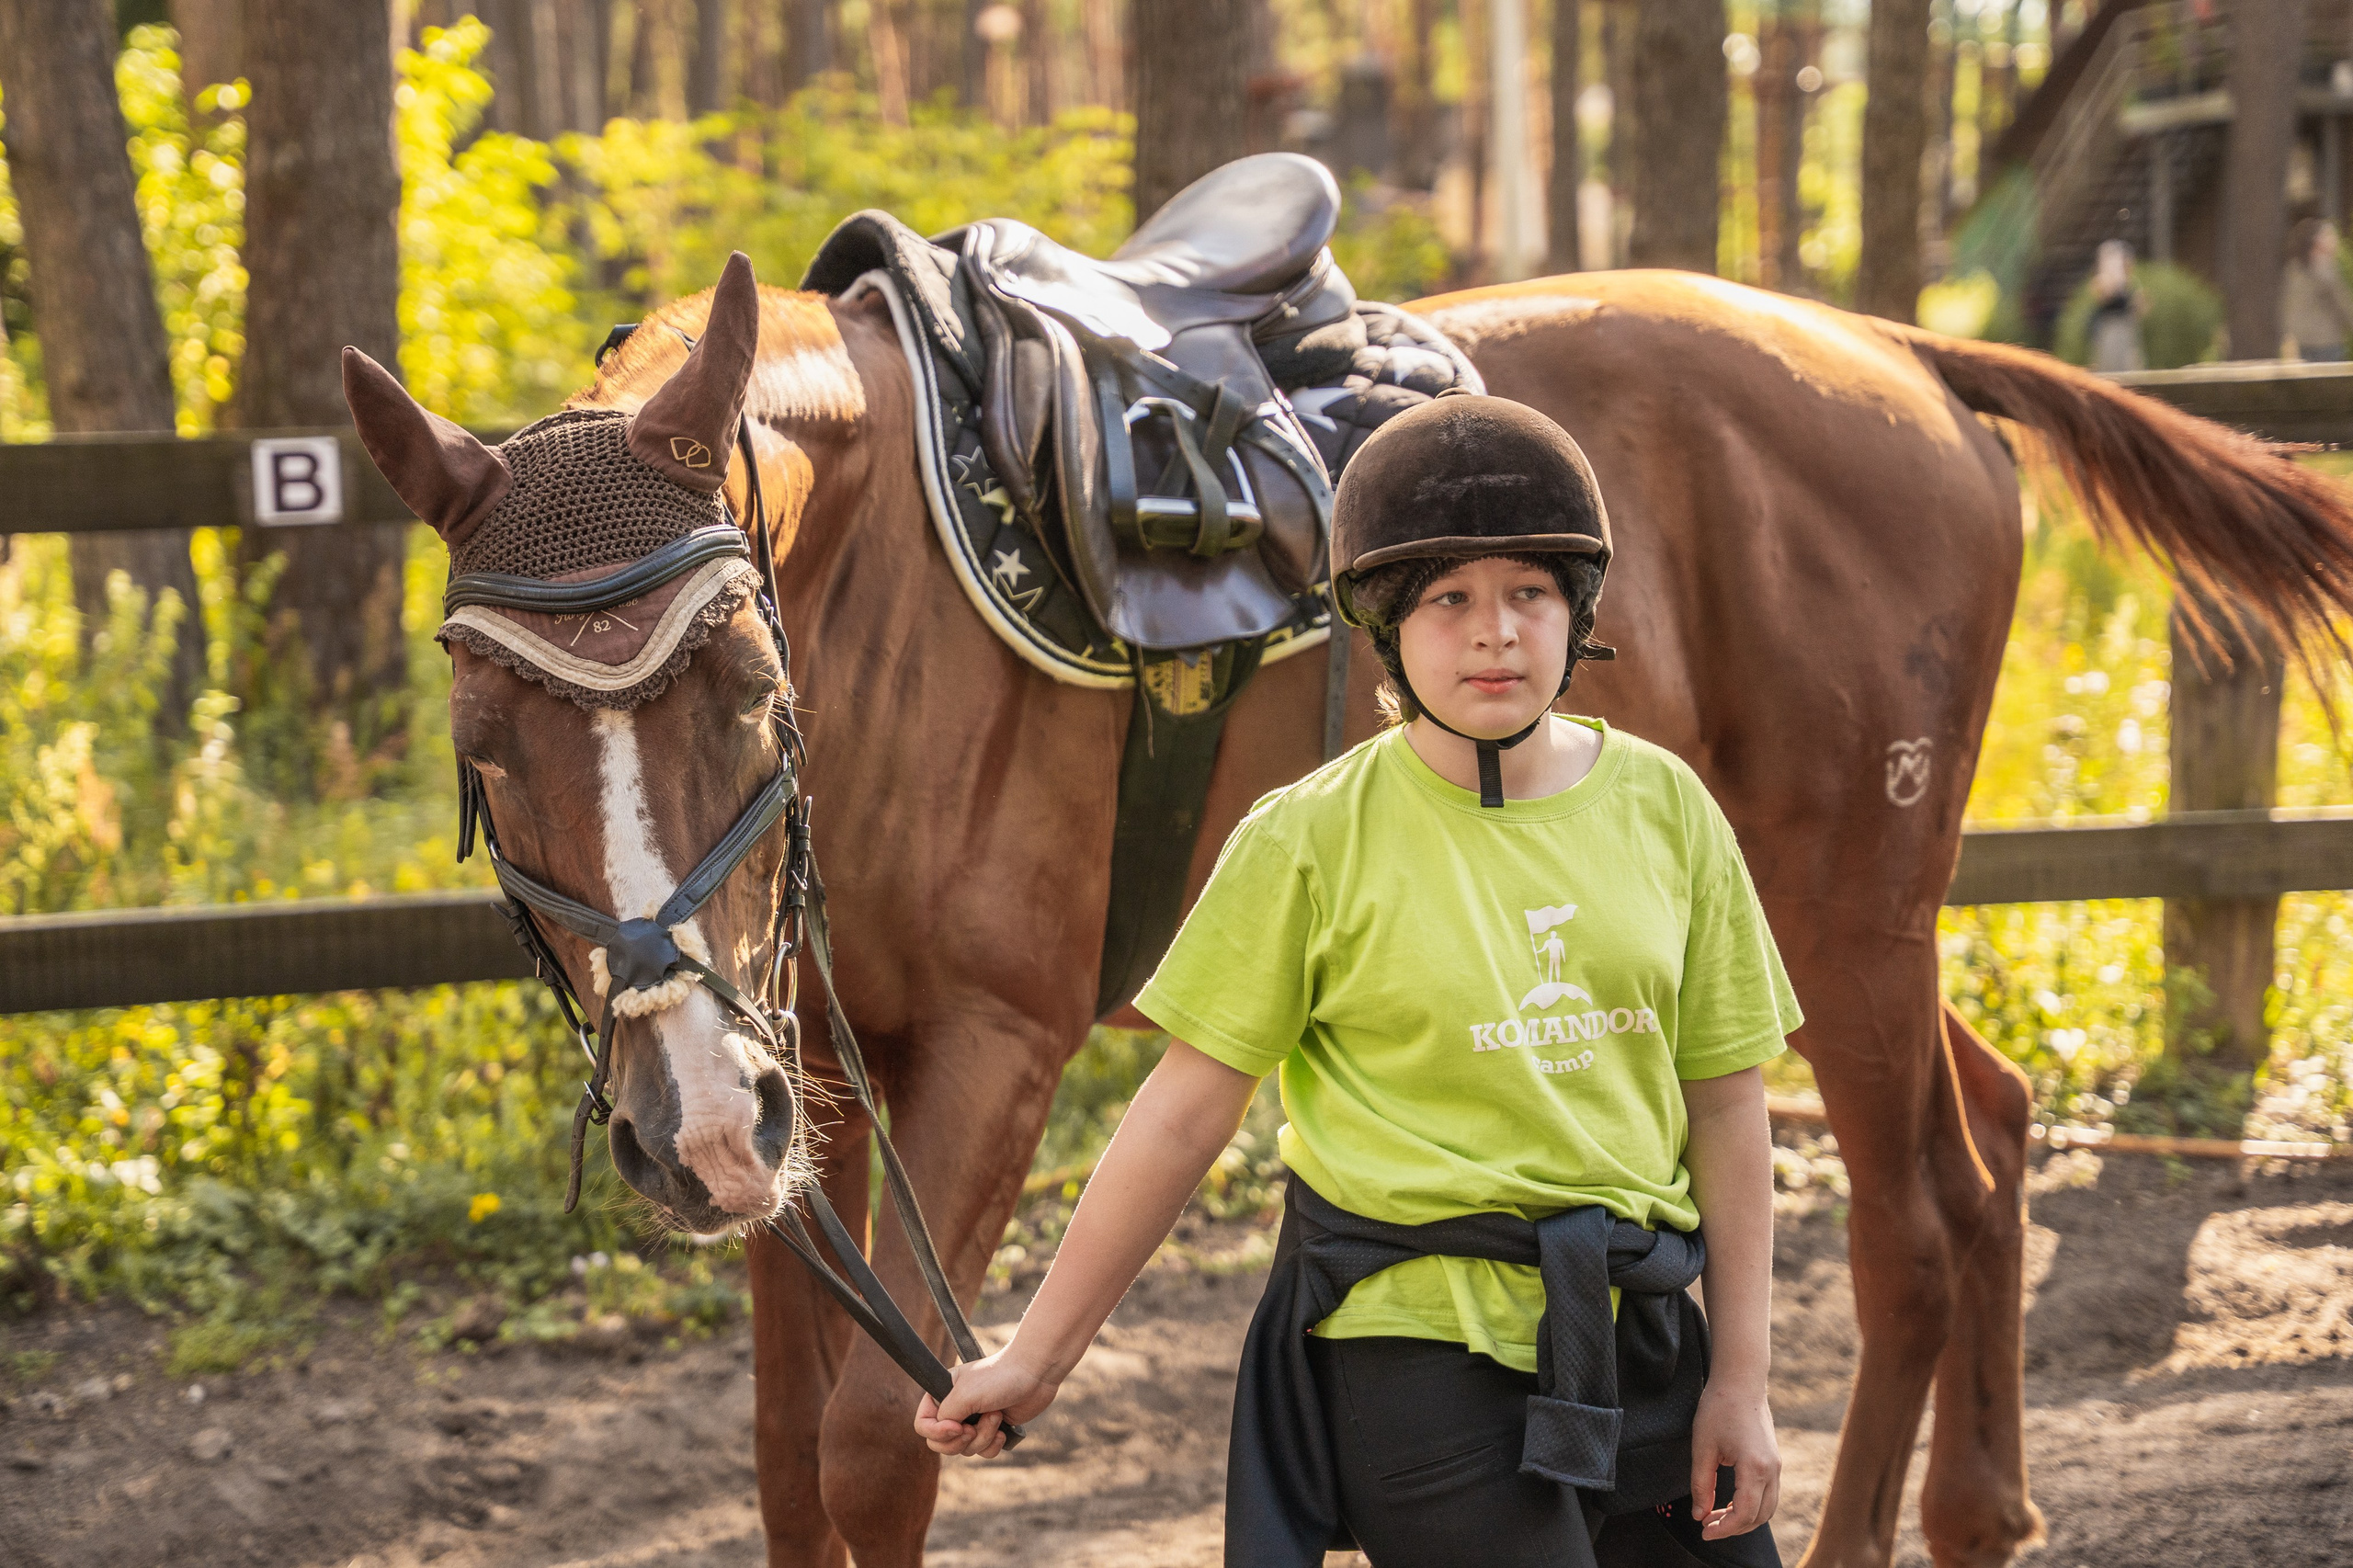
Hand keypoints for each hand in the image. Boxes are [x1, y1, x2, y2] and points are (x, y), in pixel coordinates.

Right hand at [913, 1344, 1060, 1458]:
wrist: (1034, 1374)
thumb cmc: (998, 1378)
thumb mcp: (963, 1395)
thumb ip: (945, 1416)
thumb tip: (945, 1432)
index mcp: (942, 1395)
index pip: (923, 1425)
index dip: (938, 1432)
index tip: (958, 1426)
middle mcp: (956, 1410)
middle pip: (942, 1444)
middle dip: (961, 1440)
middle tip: (973, 1428)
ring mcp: (974, 1421)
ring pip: (965, 1449)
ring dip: (983, 1437)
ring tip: (996, 1416)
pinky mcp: (992, 1430)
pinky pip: (984, 1452)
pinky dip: (993, 1445)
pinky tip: (1003, 1429)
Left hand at [1688, 1376, 1778, 1539]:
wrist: (1741, 1381)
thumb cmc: (1718, 1408)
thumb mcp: (1702, 1447)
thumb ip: (1701, 1484)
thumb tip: (1699, 1514)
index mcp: (1754, 1466)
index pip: (1743, 1513)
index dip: (1724, 1528)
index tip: (1704, 1531)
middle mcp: (1772, 1469)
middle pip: (1759, 1516)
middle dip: (1733, 1528)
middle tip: (1707, 1526)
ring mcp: (1776, 1466)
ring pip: (1767, 1508)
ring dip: (1744, 1519)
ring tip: (1717, 1517)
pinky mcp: (1774, 1461)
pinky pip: (1768, 1494)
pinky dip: (1752, 1506)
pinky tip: (1730, 1503)